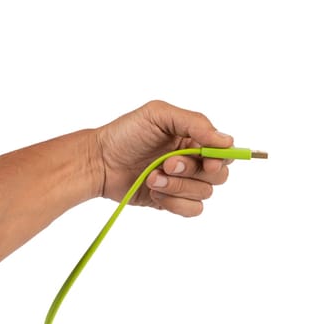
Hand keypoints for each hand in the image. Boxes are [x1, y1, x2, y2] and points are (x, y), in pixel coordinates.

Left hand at [96, 100, 232, 216]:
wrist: (98, 162)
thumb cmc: (125, 134)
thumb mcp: (159, 115)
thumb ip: (196, 123)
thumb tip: (227, 141)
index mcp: (194, 138)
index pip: (225, 151)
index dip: (221, 158)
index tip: (208, 161)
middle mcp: (193, 161)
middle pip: (219, 175)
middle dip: (192, 171)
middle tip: (167, 164)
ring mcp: (184, 182)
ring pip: (205, 194)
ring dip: (177, 187)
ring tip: (151, 177)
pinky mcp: (173, 201)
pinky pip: (193, 210)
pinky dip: (174, 203)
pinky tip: (154, 192)